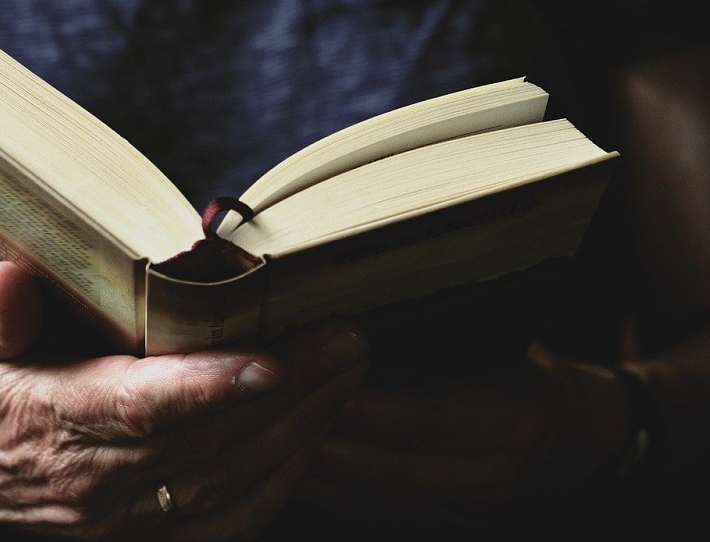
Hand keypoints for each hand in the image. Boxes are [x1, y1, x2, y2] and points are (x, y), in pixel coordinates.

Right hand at [0, 261, 369, 539]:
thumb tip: (13, 281)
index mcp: (50, 426)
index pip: (142, 410)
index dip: (211, 388)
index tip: (277, 356)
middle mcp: (94, 483)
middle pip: (207, 443)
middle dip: (287, 394)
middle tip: (348, 340)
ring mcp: (122, 519)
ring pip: (228, 482)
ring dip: (296, 430)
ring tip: (347, 374)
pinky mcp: (142, 535)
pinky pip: (224, 518)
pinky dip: (277, 479)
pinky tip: (313, 435)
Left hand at [287, 343, 632, 531]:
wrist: (576, 433)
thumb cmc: (528, 367)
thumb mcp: (499, 335)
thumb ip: (436, 332)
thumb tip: (351, 314)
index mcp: (511, 414)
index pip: (421, 413)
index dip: (358, 399)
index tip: (304, 373)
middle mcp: (490, 472)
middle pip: (383, 464)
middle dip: (316, 435)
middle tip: (261, 405)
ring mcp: (466, 508)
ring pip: (368, 497)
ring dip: (311, 468)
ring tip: (259, 435)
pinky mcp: (442, 525)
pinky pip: (370, 513)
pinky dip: (326, 489)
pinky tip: (288, 463)